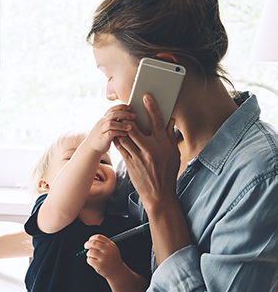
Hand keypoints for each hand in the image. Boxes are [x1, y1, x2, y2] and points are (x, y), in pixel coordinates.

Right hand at [84, 104, 134, 153]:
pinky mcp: (103, 138)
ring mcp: (102, 130)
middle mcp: (102, 123)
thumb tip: (126, 117)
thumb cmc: (102, 137)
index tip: (130, 107)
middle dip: (124, 114)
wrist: (91, 148)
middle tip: (133, 116)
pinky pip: (111, 133)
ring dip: (122, 124)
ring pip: (111, 123)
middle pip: (113, 114)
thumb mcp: (106, 127)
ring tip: (130, 127)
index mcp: (104, 119)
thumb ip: (114, 122)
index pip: (112, 109)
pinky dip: (119, 133)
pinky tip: (125, 134)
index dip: (121, 107)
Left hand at [84, 234, 123, 279]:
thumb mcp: (111, 249)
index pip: (98, 237)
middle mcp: (108, 250)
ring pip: (90, 252)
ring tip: (91, 256)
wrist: (118, 272)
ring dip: (88, 253)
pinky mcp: (100, 265)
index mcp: (111, 245)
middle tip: (86, 246)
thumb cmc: (112, 259)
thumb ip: (101, 245)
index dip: (92, 238)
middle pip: (93, 243)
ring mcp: (104, 258)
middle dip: (87, 244)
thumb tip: (88, 243)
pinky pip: (89, 260)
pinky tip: (93, 262)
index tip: (90, 240)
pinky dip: (89, 260)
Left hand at [114, 94, 179, 212]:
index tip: (145, 97)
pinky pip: (121, 147)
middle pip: (135, 127)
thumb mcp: (174, 154)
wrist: (159, 194)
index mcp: (163, 144)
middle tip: (126, 110)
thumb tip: (170, 121)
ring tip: (118, 120)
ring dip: (120, 127)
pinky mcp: (130, 164)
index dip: (151, 106)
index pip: (157, 121)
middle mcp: (150, 149)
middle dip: (128, 117)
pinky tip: (116, 134)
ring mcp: (138, 157)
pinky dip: (118, 139)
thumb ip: (170, 137)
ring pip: (125, 136)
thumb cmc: (168, 173)